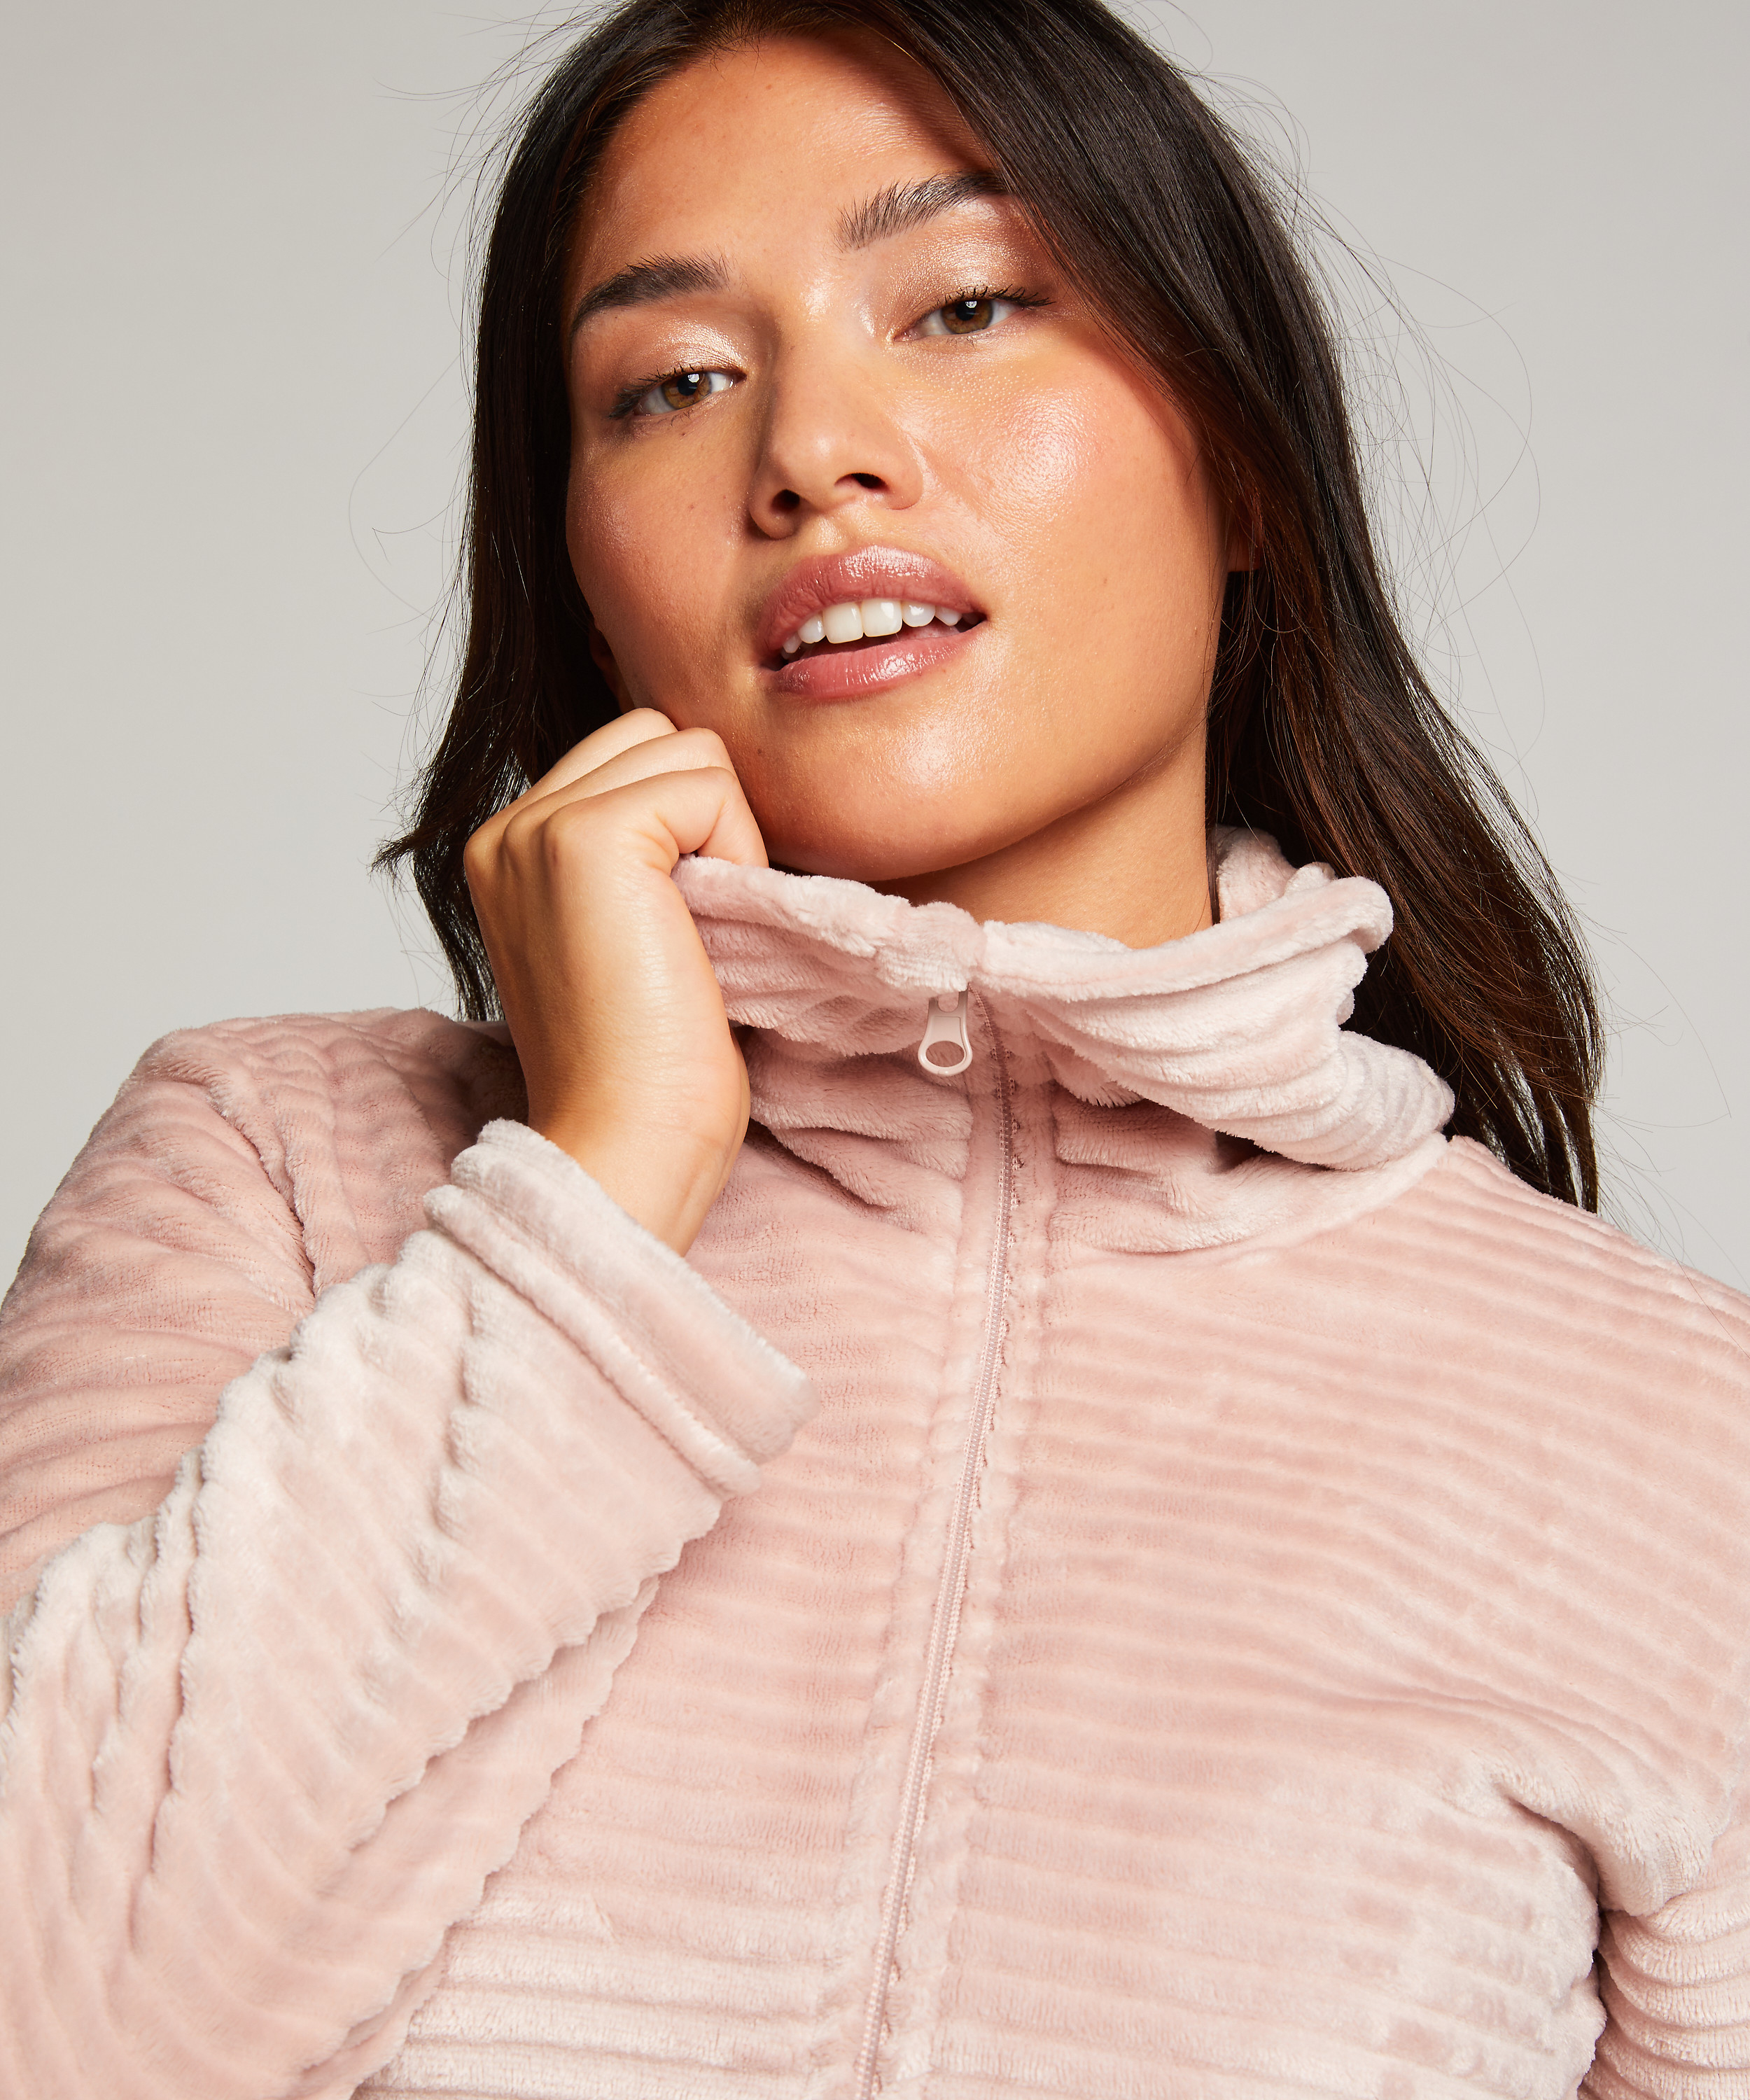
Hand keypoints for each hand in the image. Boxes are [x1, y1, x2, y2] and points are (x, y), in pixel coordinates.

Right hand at [462, 710, 767, 1253]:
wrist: (624, 1147)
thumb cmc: (648, 1074)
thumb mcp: (634, 940)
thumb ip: (646, 859)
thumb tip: (720, 793)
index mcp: (511, 849)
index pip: (631, 759)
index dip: (689, 829)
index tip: (680, 933)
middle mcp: (507, 825)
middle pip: (658, 735)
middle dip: (707, 817)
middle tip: (698, 930)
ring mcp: (538, 825)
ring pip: (690, 751)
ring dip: (725, 836)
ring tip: (697, 936)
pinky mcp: (588, 835)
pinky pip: (712, 785)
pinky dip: (736, 853)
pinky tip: (703, 936)